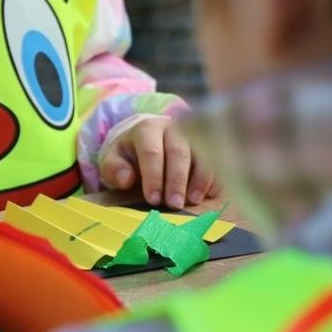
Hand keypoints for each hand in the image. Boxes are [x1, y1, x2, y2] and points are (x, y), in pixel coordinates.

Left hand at [99, 116, 215, 208]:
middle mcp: (173, 127)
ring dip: (199, 179)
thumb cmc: (130, 155)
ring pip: (201, 153)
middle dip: (177, 180)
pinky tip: (211, 194)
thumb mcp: (113, 160)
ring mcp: (193, 134)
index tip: (153, 200)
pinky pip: (217, 158)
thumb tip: (126, 179)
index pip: (151, 152)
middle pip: (178, 152)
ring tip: (193, 201)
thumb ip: (114, 169)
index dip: (153, 177)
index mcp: (147, 129)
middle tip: (175, 204)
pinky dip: (215, 176)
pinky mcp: (208, 143)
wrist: (147, 139)